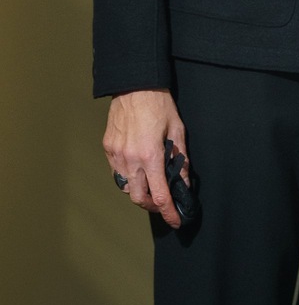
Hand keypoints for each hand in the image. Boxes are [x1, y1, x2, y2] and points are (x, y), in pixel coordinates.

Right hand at [103, 89, 187, 228]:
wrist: (134, 84)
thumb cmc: (159, 104)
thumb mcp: (177, 130)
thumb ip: (181, 158)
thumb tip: (185, 181)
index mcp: (151, 155)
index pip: (159, 196)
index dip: (168, 212)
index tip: (176, 220)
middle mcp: (130, 159)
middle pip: (139, 199)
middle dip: (152, 206)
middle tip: (163, 203)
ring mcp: (116, 154)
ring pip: (126, 187)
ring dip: (139, 192)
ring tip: (151, 184)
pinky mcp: (108, 148)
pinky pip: (117, 172)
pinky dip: (128, 177)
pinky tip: (138, 169)